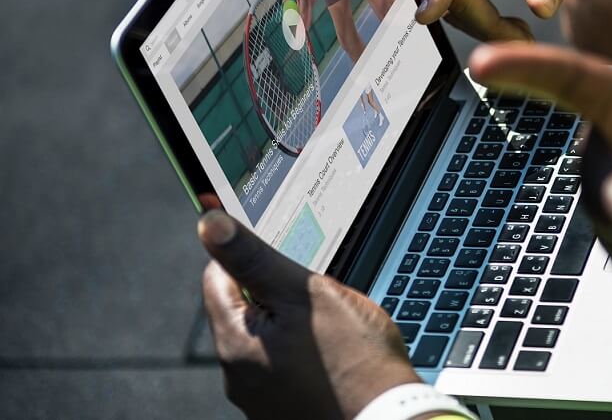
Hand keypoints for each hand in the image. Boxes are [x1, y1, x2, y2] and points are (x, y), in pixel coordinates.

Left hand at [197, 208, 417, 418]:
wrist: (389, 418)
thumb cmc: (354, 359)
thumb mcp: (305, 294)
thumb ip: (255, 258)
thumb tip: (210, 224)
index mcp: (234, 343)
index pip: (216, 278)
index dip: (250, 257)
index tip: (281, 254)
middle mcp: (237, 377)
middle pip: (243, 311)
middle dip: (276, 293)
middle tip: (317, 294)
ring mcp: (260, 399)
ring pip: (267, 340)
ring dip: (292, 325)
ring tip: (333, 328)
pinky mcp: (285, 411)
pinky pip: (285, 368)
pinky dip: (304, 355)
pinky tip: (335, 356)